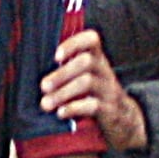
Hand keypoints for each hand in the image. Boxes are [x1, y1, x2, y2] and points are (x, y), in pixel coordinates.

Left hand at [40, 30, 146, 149]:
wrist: (124, 117)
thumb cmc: (95, 93)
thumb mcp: (87, 76)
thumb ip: (69, 67)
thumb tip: (35, 66)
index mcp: (97, 58)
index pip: (91, 39)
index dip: (73, 43)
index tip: (56, 56)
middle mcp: (104, 71)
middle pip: (86, 62)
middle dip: (61, 74)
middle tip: (43, 86)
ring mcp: (108, 89)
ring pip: (87, 82)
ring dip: (62, 93)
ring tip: (46, 104)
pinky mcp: (109, 109)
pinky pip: (92, 105)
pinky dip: (74, 108)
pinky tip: (61, 113)